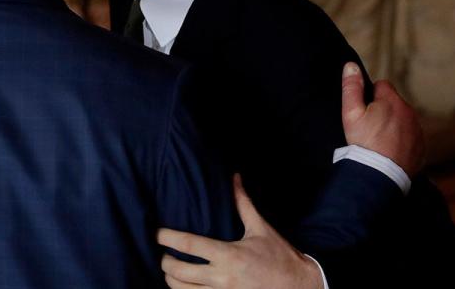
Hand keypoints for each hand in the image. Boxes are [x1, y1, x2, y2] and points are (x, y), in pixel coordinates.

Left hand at [157, 174, 323, 288]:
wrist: (299, 286)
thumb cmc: (279, 256)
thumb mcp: (260, 228)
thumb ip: (243, 203)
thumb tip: (235, 177)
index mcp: (229, 255)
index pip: (189, 245)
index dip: (167, 237)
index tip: (156, 233)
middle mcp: (222, 278)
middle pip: (178, 273)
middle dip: (165, 262)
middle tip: (163, 254)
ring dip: (172, 281)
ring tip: (171, 271)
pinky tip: (185, 286)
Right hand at [341, 62, 425, 175]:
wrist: (380, 175)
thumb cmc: (364, 143)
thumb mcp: (351, 114)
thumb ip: (351, 87)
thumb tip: (351, 65)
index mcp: (392, 101)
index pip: (382, 85)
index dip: (370, 96)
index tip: (364, 111)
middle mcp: (409, 112)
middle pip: (394, 103)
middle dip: (383, 110)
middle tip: (369, 128)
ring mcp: (417, 130)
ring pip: (403, 120)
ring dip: (394, 125)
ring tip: (379, 141)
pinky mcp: (421, 147)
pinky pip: (410, 137)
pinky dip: (402, 141)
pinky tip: (389, 151)